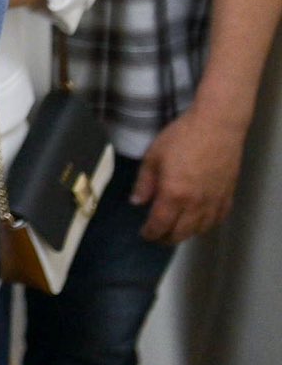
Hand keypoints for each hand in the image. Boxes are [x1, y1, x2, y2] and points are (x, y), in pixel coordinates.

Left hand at [133, 104, 247, 242]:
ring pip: (200, 229)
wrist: (217, 126)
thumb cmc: (181, 137)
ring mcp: (214, 201)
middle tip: (157, 236)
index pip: (160, 224)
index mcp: (174, 194)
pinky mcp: (228, 195)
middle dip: (166, 238)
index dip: (151, 233)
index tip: (144, 234)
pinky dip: (206, 225)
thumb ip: (144, 183)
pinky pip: (217, 219)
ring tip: (175, 230)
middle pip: (181, 233)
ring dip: (186, 233)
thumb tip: (137, 202)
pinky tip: (199, 221)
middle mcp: (196, 204)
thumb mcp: (153, 156)